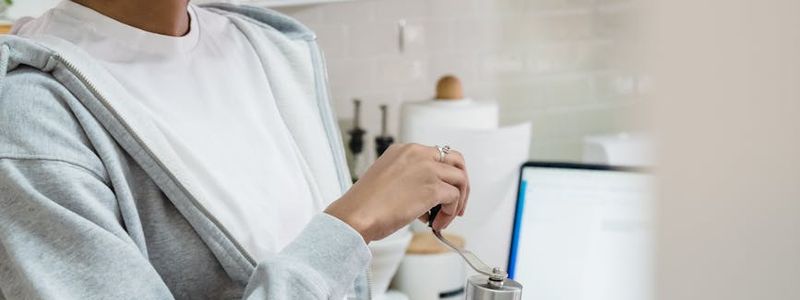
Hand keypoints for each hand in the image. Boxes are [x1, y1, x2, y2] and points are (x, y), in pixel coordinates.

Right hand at [325, 144, 469, 242]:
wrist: (356, 215)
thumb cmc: (365, 204)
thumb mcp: (386, 178)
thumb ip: (408, 177)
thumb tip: (425, 192)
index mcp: (404, 150)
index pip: (437, 155)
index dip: (443, 176)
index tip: (442, 193)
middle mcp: (418, 154)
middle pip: (456, 160)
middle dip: (460, 183)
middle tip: (456, 203)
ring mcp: (427, 169)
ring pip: (460, 179)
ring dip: (457, 201)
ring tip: (443, 218)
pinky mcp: (433, 188)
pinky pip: (455, 198)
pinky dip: (450, 213)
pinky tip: (436, 224)